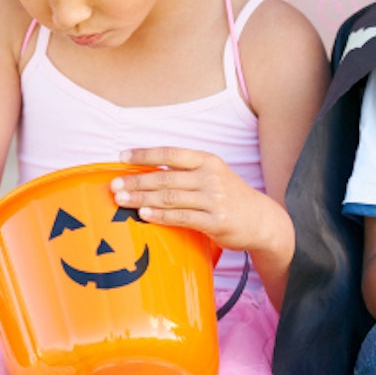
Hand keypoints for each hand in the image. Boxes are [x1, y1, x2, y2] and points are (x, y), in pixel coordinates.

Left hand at [111, 147, 276, 253]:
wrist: (262, 220)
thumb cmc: (229, 197)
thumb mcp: (211, 176)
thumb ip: (185, 173)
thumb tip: (145, 173)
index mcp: (207, 160)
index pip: (170, 153)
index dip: (144, 154)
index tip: (121, 157)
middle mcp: (210, 176)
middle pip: (165, 176)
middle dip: (136, 180)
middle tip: (113, 185)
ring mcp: (213, 199)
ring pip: (169, 197)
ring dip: (141, 198)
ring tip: (121, 200)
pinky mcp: (215, 221)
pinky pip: (181, 217)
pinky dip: (160, 215)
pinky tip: (144, 214)